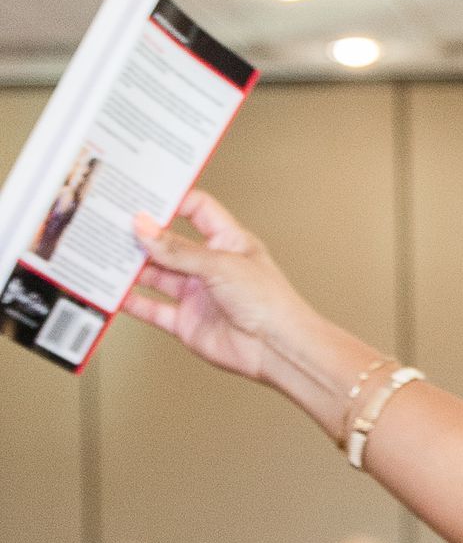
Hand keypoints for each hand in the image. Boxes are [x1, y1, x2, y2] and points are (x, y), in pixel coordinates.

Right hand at [126, 188, 316, 383]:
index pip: (196, 209)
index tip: (142, 193)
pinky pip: (153, 309)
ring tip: (105, 252)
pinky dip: (132, 302)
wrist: (278, 350)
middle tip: (112, 222)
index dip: (171, 200)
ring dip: (132, 266)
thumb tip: (144, 227)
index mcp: (228, 242)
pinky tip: (113, 292)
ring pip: (156, 275)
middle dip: (142, 234)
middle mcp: (210, 266)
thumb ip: (178, 249)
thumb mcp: (221, 265)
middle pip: (168, 243)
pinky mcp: (186, 321)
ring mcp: (197, 294)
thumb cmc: (269, 303)